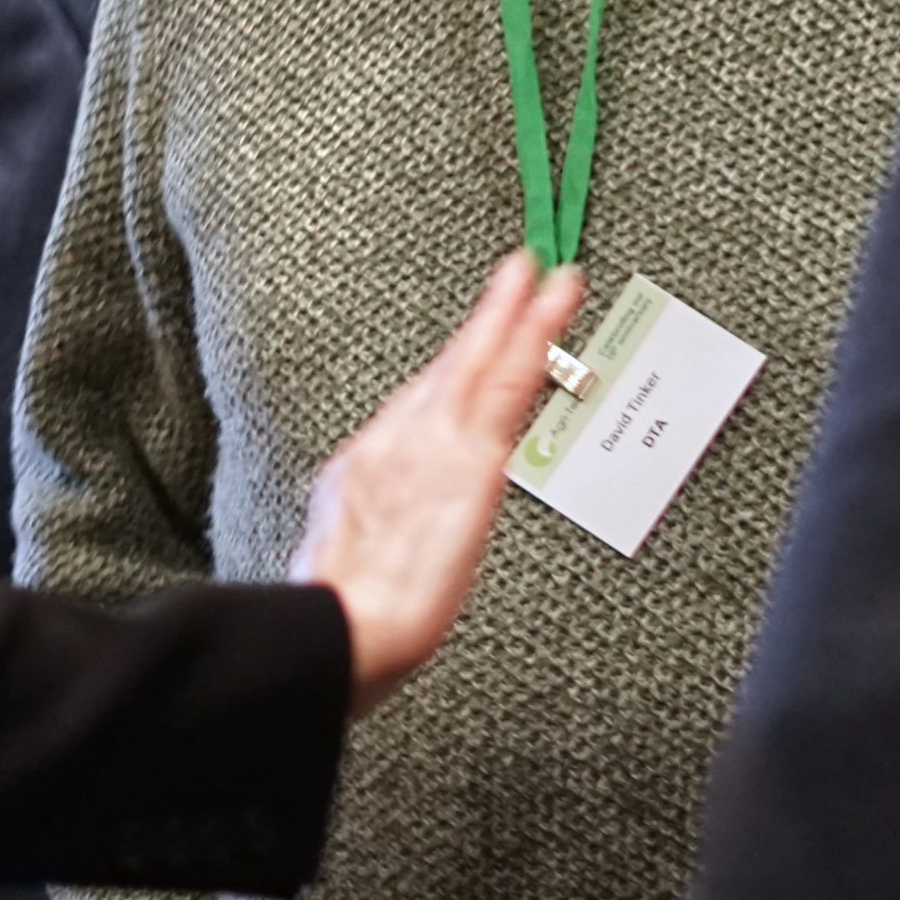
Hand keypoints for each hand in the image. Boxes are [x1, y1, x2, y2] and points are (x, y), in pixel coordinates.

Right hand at [292, 250, 581, 715]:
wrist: (343, 627)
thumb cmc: (343, 619)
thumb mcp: (347, 561)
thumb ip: (375, 533)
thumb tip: (384, 538)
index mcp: (368, 465)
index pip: (423, 401)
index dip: (454, 363)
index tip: (475, 338)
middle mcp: (399, 439)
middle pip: (454, 366)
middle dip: (492, 318)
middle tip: (523, 272)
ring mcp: (436, 440)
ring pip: (487, 360)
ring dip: (522, 315)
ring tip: (555, 281)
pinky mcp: (472, 454)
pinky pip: (509, 382)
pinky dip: (532, 338)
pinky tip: (553, 310)